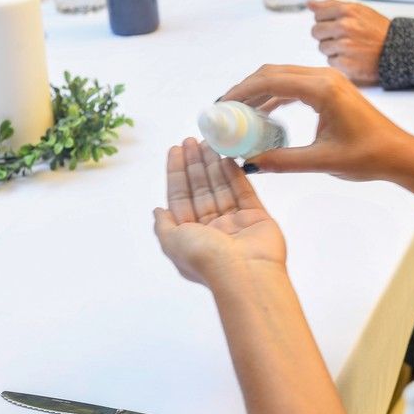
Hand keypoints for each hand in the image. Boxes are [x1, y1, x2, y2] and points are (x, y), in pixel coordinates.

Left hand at [153, 138, 285, 289]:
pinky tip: (226, 156)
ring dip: (213, 164)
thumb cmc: (204, 257)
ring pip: (221, 187)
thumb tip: (158, 210)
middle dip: (195, 164)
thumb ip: (164, 225)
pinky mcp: (256, 217)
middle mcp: (211, 228)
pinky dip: (234, 173)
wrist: (244, 274)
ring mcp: (235, 222)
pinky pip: (243, 191)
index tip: (176, 149)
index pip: (180, 197)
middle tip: (192, 139)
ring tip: (209, 141)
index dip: (177, 173)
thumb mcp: (172, 243)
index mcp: (189, 235)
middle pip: (200, 189)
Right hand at [220, 65, 413, 180]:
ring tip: (238, 111)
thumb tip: (249, 163)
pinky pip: (295, 84)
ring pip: (282, 76)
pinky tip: (263, 113)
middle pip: (272, 73)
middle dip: (245, 88)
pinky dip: (275, 95)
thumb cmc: (368, 155)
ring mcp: (328, 80)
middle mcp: (324, 77)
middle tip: (224, 108)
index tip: (222, 105)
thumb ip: (283, 161)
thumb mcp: (322, 161)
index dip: (242, 91)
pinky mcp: (330, 88)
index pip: (270, 81)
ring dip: (259, 91)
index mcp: (322, 89)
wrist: (399, 153)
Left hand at [308, 0, 389, 86]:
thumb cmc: (378, 31)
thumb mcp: (359, 11)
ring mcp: (344, 46)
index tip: (338, 25)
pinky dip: (340, 62)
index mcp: (346, 10)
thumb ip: (332, 5)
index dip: (327, 21)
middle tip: (344, 38)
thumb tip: (310, 4)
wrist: (398, 51)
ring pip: (322, 47)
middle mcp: (344, 26)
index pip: (318, 15)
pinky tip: (353, 58)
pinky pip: (330, 62)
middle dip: (327, 35)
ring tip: (350, 48)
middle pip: (316, 32)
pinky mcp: (345, 64)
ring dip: (333, 49)